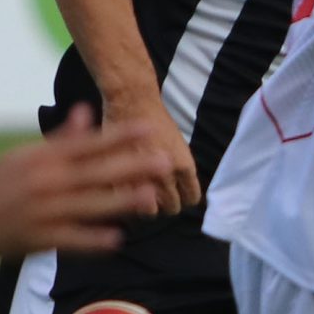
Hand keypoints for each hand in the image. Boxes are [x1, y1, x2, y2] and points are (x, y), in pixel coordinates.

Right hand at [0, 106, 169, 256]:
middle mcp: (47, 182)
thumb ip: (62, 138)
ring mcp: (43, 211)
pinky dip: (93, 239)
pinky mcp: (38, 238)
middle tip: (164, 161)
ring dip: (121, 201)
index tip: (148, 128)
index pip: (90, 144)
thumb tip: (86, 110)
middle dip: (132, 166)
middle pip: (96, 172)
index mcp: (45, 158)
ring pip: (89, 205)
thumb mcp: (27, 154)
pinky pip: (71, 239)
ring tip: (150, 197)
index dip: (121, 136)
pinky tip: (118, 238)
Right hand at [101, 85, 200, 215]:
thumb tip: (182, 189)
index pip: (192, 198)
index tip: (176, 194)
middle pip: (172, 208)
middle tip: (157, 194)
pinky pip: (128, 204)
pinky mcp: (121, 180)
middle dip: (165, 203)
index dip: (184, 197)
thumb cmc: (155, 119)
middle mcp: (166, 177)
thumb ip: (181, 168)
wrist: (131, 101)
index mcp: (184, 167)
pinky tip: (126, 193)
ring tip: (140, 195)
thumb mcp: (178, 145)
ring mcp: (143, 180)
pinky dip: (127, 202)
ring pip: (151, 212)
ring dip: (147, 206)